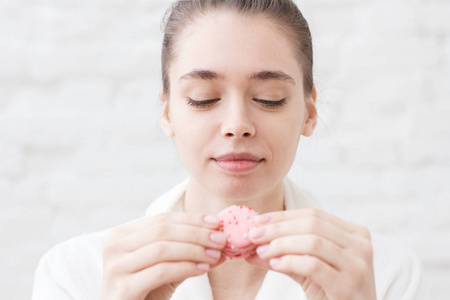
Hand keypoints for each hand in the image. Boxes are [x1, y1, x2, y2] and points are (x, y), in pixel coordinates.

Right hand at [100, 212, 226, 299]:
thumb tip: (218, 237)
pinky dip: (185, 268)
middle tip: (220, 239)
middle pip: (163, 231)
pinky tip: (202, 269)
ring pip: (162, 248)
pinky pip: (160, 271)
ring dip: (194, 250)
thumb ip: (187, 251)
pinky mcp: (122, 289)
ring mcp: (116, 268)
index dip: (192, 219)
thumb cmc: (146, 291)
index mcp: (123, 235)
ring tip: (215, 255)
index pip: (163, 219)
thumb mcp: (167, 266)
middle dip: (196, 233)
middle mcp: (114, 247)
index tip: (217, 223)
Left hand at [246, 209, 375, 299]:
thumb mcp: (308, 269)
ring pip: (313, 242)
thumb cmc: (332, 293)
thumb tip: (253, 245)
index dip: (283, 216)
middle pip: (312, 224)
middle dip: (278, 228)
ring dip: (281, 244)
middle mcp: (361, 245)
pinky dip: (290, 262)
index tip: (257, 221)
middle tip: (254, 235)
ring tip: (262, 252)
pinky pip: (313, 265)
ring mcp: (357, 265)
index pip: (313, 215)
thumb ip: (285, 254)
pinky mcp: (348, 286)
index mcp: (354, 233)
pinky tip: (275, 265)